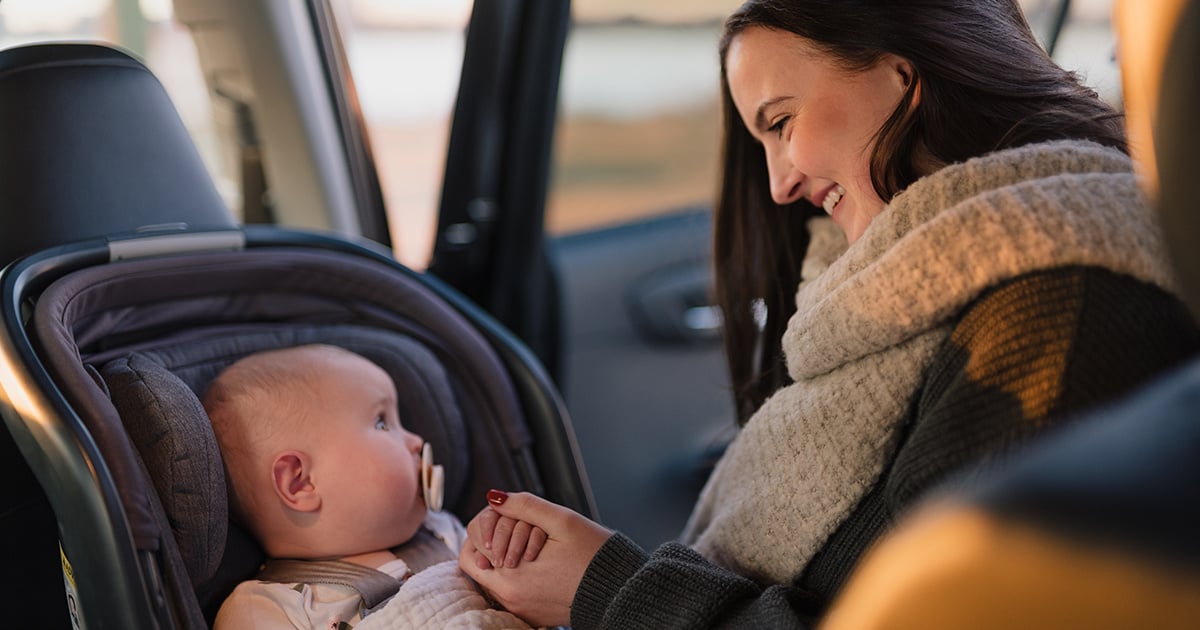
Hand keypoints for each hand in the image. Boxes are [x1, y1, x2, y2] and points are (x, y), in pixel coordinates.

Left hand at [459, 491, 612, 626]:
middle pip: (482, 567)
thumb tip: (493, 497)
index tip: (501, 520)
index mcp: (511, 581)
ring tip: (538, 545)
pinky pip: (516, 592)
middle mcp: (512, 601)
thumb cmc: (594, 554)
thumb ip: (523, 505)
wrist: (622, 589)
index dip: (482, 531)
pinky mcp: (536, 615)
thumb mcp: (561, 520)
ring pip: (498, 579)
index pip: (470, 555)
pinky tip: (544, 561)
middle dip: (495, 543)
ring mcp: (524, 610)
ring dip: (509, 558)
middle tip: (521, 529)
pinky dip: (521, 574)